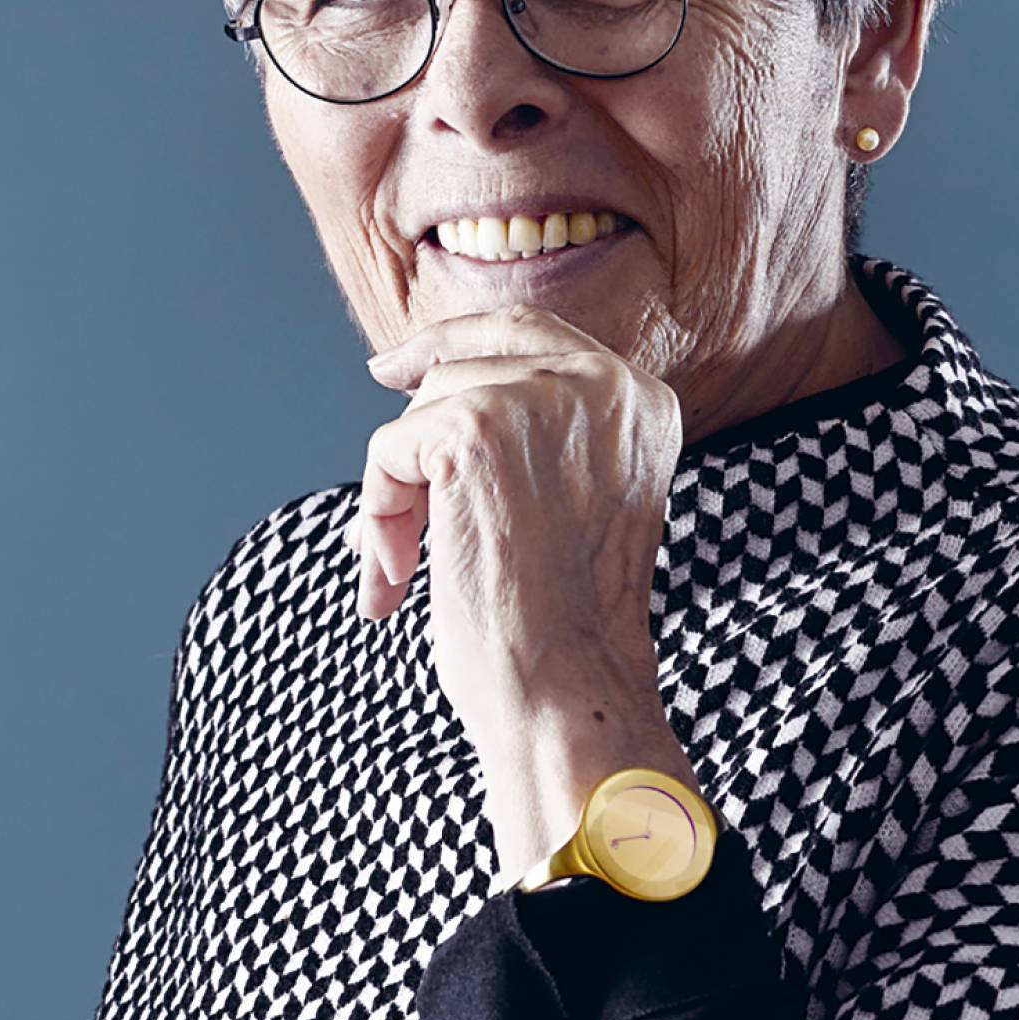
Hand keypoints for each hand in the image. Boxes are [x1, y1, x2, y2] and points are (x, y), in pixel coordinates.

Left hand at [358, 306, 698, 876]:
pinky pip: (390, 448)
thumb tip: (429, 394)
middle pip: (470, 358)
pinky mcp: (478, 427)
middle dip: (415, 399)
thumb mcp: (577, 504)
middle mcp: (605, 384)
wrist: (566, 685)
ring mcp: (542, 398)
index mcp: (642, 402)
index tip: (401, 366)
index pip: (534, 333)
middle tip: (377, 401)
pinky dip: (377, 513)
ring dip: (399, 492)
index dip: (458, 341)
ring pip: (425, 409)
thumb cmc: (564, 626)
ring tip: (403, 567)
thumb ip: (539, 439)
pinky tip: (395, 575)